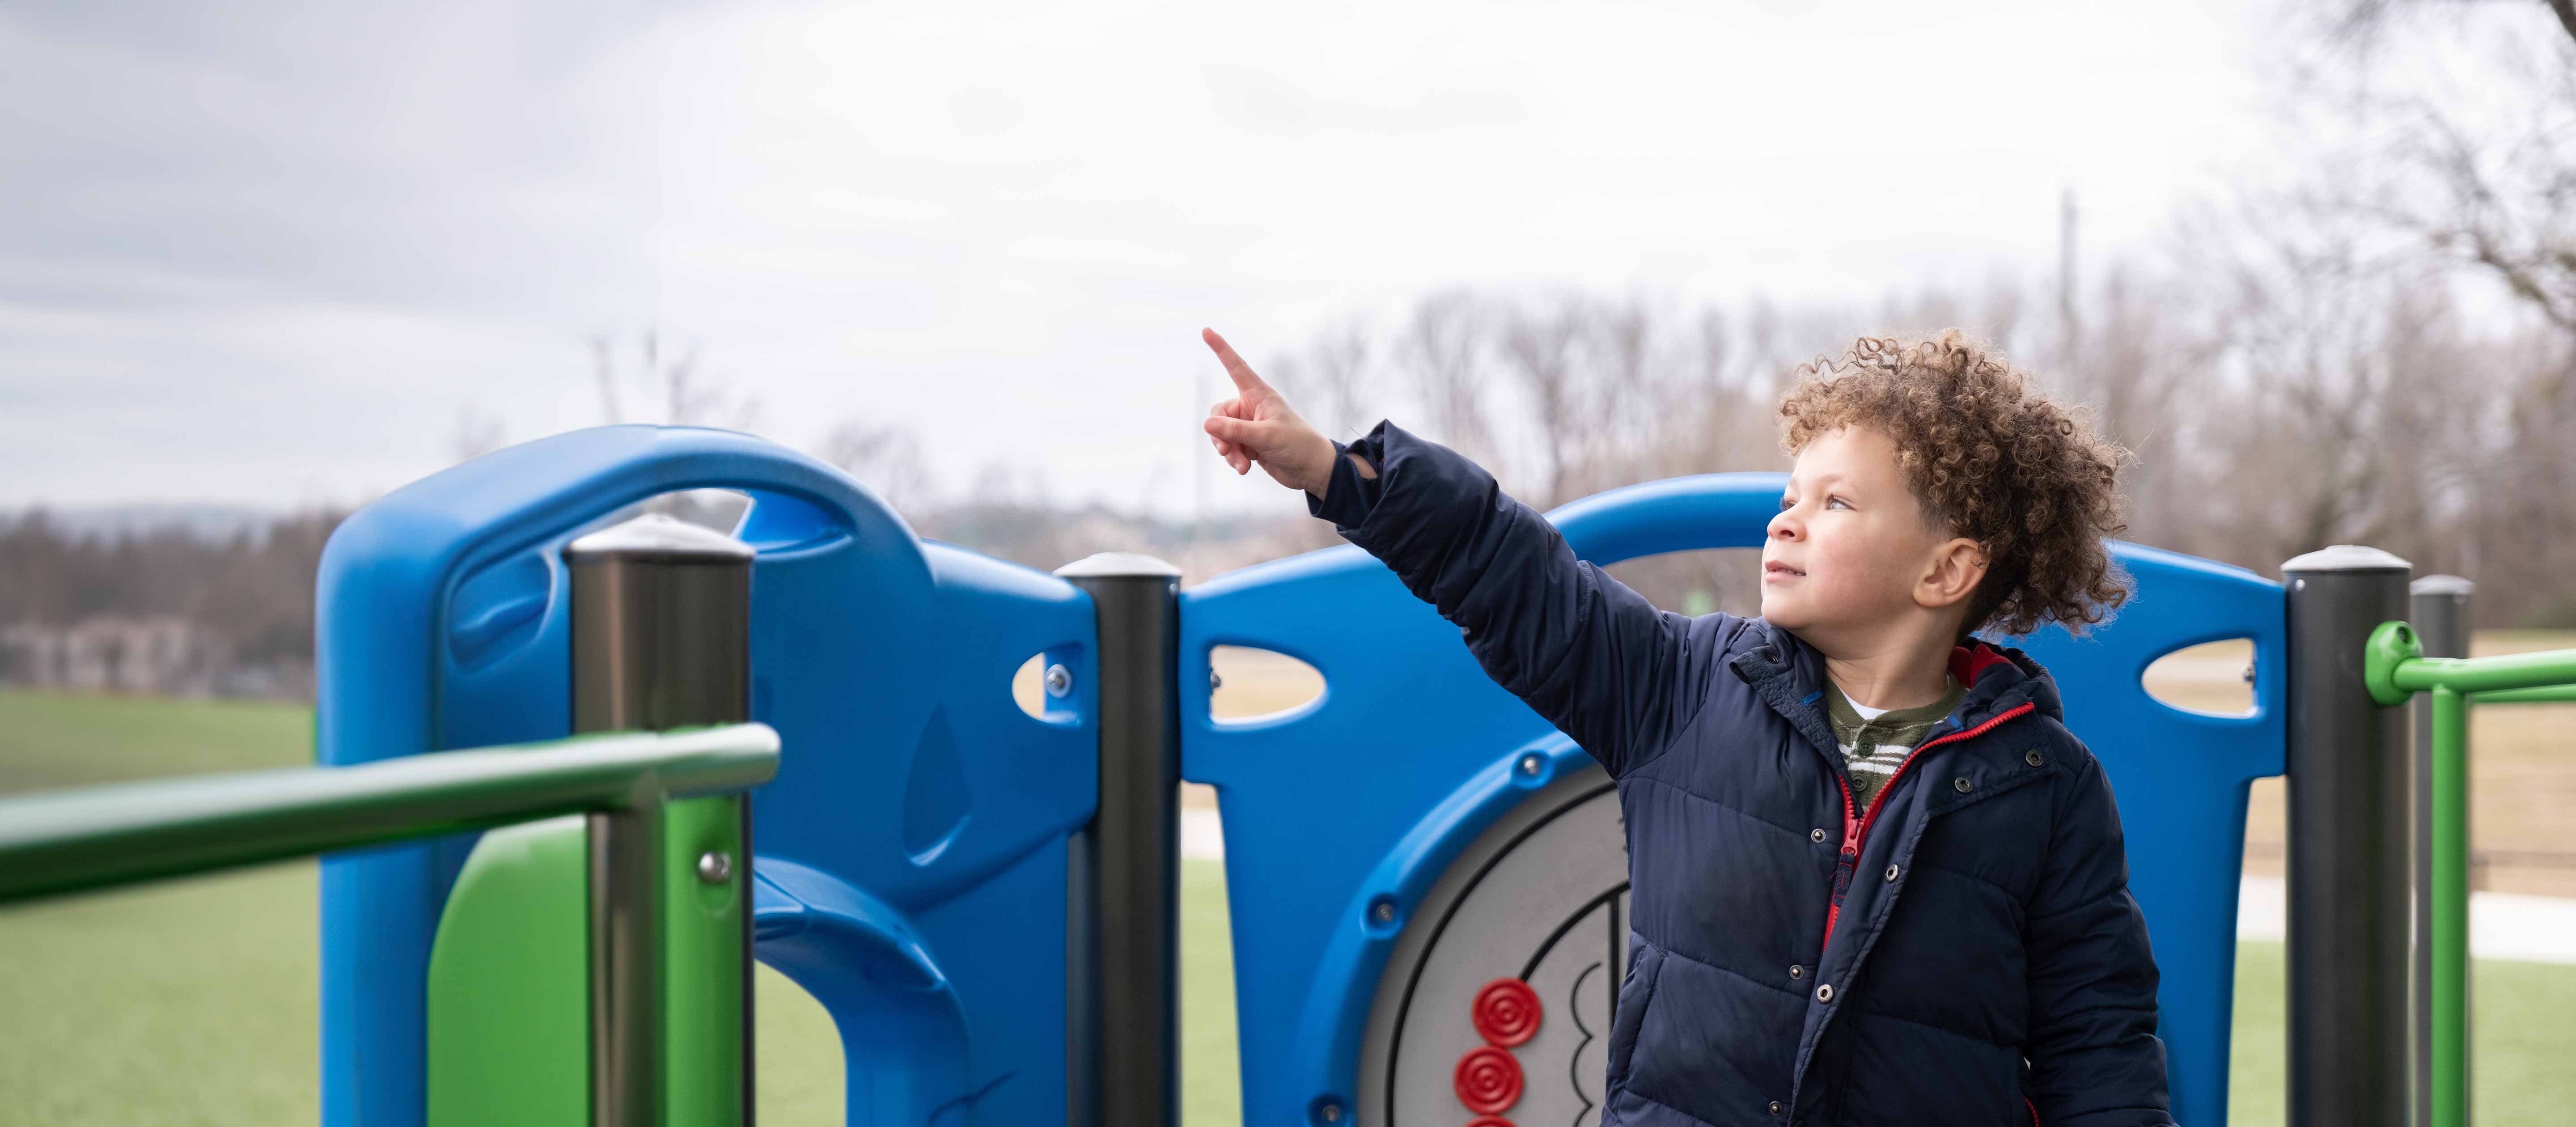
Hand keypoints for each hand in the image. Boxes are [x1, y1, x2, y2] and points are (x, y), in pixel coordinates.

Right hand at [1201, 328, 1338, 497]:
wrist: (1312, 470)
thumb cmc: (1297, 445)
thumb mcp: (1266, 436)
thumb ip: (1235, 430)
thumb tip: (1207, 424)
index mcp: (1259, 395)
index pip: (1236, 367)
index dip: (1221, 349)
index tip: (1206, 331)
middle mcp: (1251, 407)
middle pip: (1219, 413)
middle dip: (1219, 434)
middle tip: (1225, 450)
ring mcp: (1249, 426)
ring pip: (1222, 434)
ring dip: (1228, 450)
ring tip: (1241, 464)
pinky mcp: (1249, 444)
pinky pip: (1230, 448)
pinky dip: (1234, 459)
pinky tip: (1245, 468)